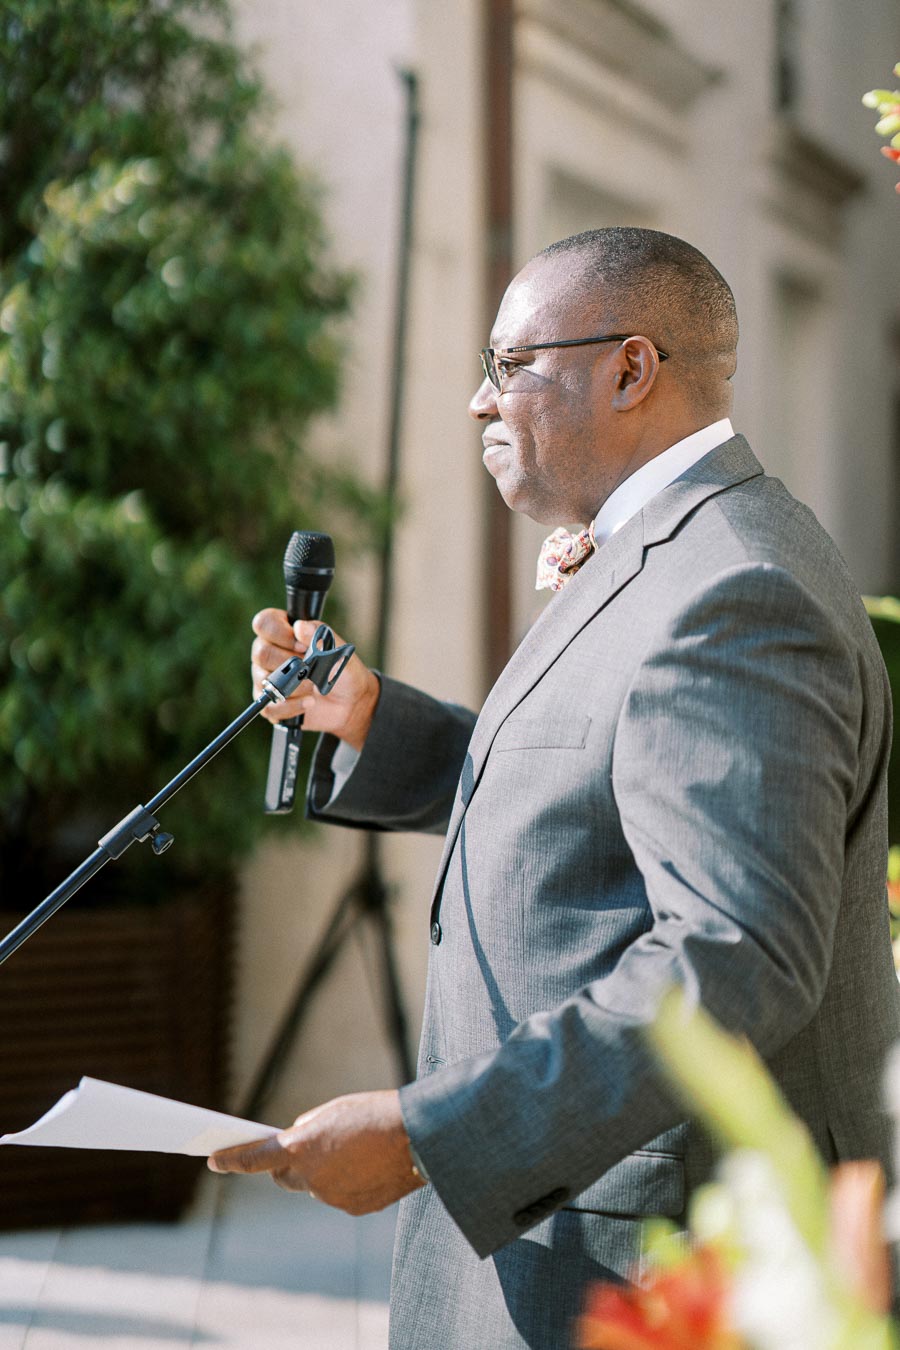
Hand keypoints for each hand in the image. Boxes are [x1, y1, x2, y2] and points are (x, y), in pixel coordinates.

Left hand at [207, 1090, 426, 1214]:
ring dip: (324, 1173)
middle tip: (307, 1149)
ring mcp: (331, 1197)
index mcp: (300, 1148)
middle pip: (285, 1177)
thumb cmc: (374, 1113)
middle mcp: (310, 1179)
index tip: (213, 1161)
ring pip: (315, 1187)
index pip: (253, 1159)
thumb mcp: (333, 1110)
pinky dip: (346, 1184)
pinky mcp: (353, 1208)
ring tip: (353, 1151)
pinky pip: (340, 1196)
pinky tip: (367, 1167)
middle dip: (290, 1166)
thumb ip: (307, 1128)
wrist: (417, 1137)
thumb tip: (297, 1143)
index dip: (231, 1161)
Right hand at [251, 608, 379, 750]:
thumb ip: (320, 636)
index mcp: (284, 633)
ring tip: (314, 687)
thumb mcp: (338, 651)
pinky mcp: (271, 703)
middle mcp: (270, 653)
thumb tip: (300, 626)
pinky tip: (309, 702)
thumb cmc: (342, 671)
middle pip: (261, 653)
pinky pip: (270, 706)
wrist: (351, 703)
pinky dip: (292, 705)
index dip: (280, 633)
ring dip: (295, 685)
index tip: (303, 646)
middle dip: (290, 663)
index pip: (264, 623)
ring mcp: (268, 679)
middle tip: (311, 668)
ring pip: (265, 680)